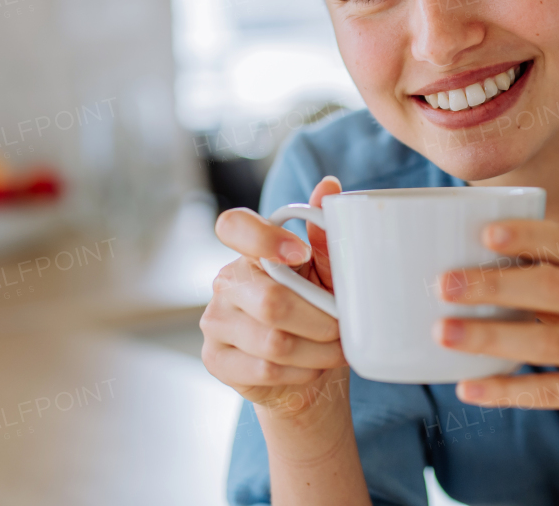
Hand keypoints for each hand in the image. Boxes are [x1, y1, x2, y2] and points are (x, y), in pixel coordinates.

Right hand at [201, 176, 348, 420]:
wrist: (304, 369)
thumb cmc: (315, 311)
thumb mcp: (326, 271)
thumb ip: (326, 233)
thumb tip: (330, 185)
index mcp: (250, 251)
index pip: (233, 226)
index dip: (264, 237)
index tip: (300, 253)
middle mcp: (226, 281)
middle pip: (271, 301)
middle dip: (321, 320)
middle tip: (344, 328)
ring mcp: (215, 322)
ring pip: (273, 342)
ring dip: (318, 351)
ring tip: (336, 350)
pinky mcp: (216, 359)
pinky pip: (265, 369)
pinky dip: (302, 372)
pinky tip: (313, 367)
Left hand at [432, 218, 558, 451]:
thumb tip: (477, 246)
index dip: (528, 236)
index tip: (483, 233)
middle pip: (554, 288)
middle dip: (495, 284)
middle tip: (444, 284)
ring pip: (548, 341)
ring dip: (490, 336)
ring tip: (443, 332)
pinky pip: (550, 391)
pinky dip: (506, 390)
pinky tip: (468, 387)